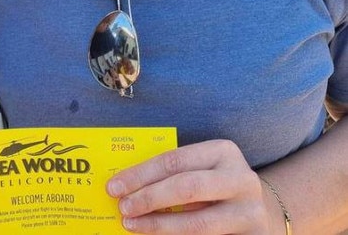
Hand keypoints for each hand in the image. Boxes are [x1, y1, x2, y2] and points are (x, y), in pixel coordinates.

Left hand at [107, 139, 269, 233]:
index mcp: (223, 151)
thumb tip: (126, 184)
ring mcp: (250, 212)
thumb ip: (174, 172)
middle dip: (149, 198)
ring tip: (133, 225)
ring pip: (198, 223)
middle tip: (122, 207)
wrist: (263, 210)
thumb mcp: (202, 168)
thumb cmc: (217, 184)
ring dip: (159, 226)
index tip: (114, 186)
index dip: (140, 174)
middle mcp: (241, 179)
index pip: (173, 160)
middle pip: (186, 188)